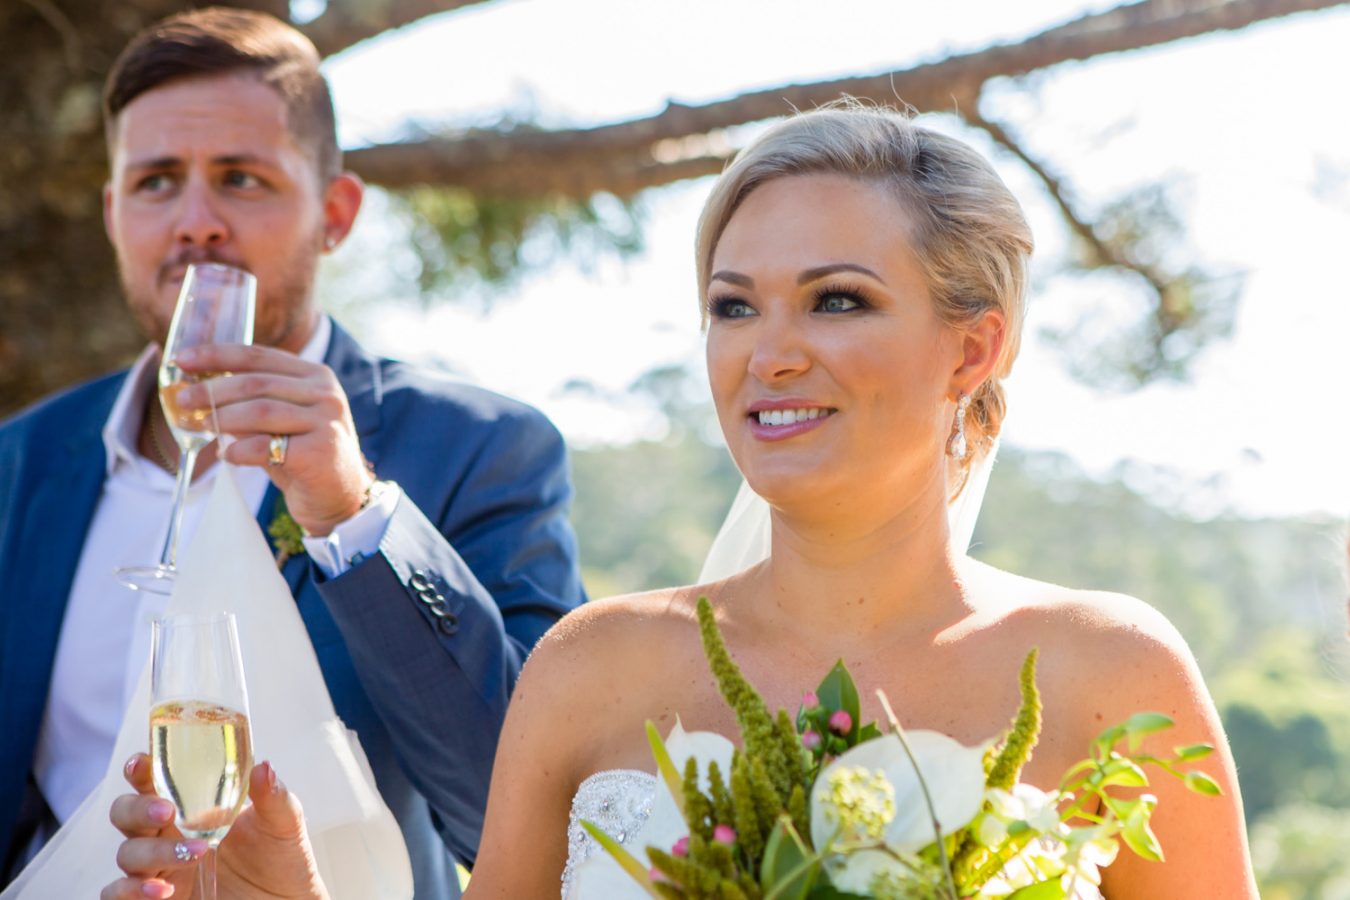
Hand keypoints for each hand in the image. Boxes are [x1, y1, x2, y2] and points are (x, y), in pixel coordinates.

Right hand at [102, 754, 327, 899]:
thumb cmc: (280, 855)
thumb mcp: (283, 823)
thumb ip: (272, 796)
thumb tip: (264, 768)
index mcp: (191, 804)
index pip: (153, 779)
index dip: (140, 769)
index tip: (141, 763)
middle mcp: (167, 832)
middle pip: (125, 813)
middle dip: (137, 809)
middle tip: (167, 811)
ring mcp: (160, 867)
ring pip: (127, 854)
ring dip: (154, 851)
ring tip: (196, 852)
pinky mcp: (160, 898)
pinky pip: (120, 894)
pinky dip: (132, 892)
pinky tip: (160, 890)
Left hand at [172, 344, 372, 535]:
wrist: (339, 497)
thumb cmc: (303, 455)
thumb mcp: (282, 419)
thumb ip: (252, 401)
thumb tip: (198, 388)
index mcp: (316, 376)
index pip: (259, 356)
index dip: (217, 355)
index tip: (182, 360)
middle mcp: (325, 394)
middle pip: (256, 384)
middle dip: (212, 391)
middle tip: (183, 400)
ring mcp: (326, 422)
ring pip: (259, 412)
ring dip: (220, 419)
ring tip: (197, 426)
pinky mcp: (319, 453)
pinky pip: (265, 447)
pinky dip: (238, 450)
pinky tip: (226, 455)